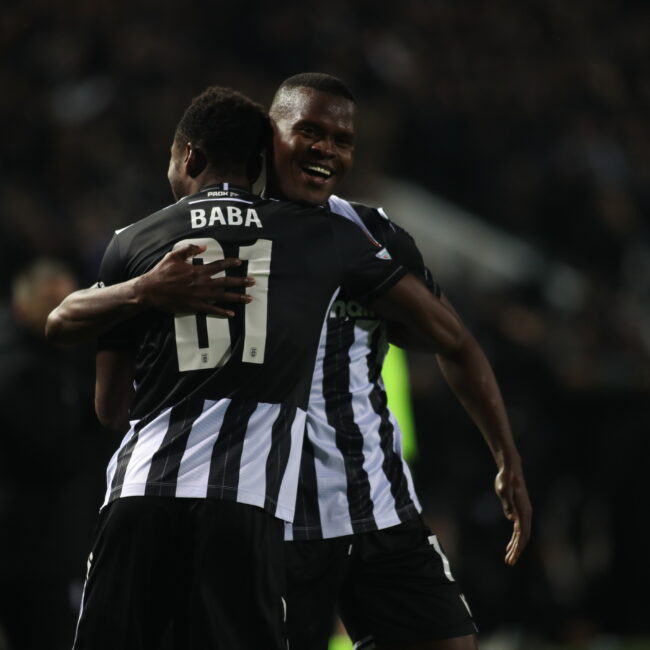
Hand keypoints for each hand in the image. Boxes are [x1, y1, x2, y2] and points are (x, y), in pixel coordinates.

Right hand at [136, 244, 254, 316]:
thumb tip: (203, 245)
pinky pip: (212, 309)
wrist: (151, 290)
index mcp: (198, 270)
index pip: (218, 265)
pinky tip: (232, 313)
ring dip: (237, 297)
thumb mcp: (174, 255)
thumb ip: (189, 249)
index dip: (230, 263)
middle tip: (253, 282)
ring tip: (249, 299)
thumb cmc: (161, 272)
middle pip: (226, 282)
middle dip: (241, 282)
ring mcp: (199, 296)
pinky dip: (222, 312)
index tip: (241, 263)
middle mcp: (202, 283)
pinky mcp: (194, 306)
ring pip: (222, 296)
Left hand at [495, 461, 531, 565]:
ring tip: (509, 558)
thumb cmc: (506, 480)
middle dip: (517, 551)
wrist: (510, 471)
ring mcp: (523, 514)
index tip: (513, 557)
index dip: (518, 547)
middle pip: (523, 537)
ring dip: (515, 547)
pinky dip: (514, 539)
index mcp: (524, 511)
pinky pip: (518, 530)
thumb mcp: (504, 490)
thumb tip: (511, 518)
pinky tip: (509, 546)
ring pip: (521, 535)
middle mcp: (526, 514)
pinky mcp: (519, 512)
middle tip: (509, 562)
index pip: (523, 534)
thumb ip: (507, 504)